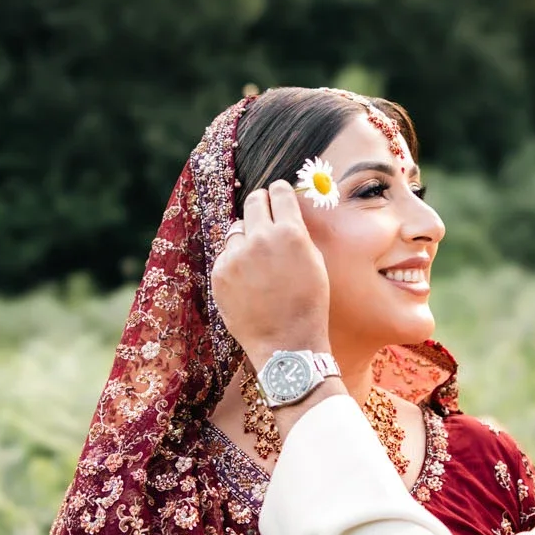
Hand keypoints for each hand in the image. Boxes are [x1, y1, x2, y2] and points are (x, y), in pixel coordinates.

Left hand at [212, 181, 330, 360]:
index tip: (278, 193)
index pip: (279, 192)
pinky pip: (226, 254)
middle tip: (264, 212)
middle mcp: (260, 238)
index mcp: (290, 233)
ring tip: (259, 260)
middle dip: (260, 204)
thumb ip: (297, 234)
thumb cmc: (308, 304)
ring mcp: (236, 256)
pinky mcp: (220, 272)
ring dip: (247, 236)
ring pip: (237, 229)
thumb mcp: (314, 262)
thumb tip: (284, 214)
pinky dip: (235, 261)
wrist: (286, 342)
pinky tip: (249, 280)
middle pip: (253, 201)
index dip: (279, 191)